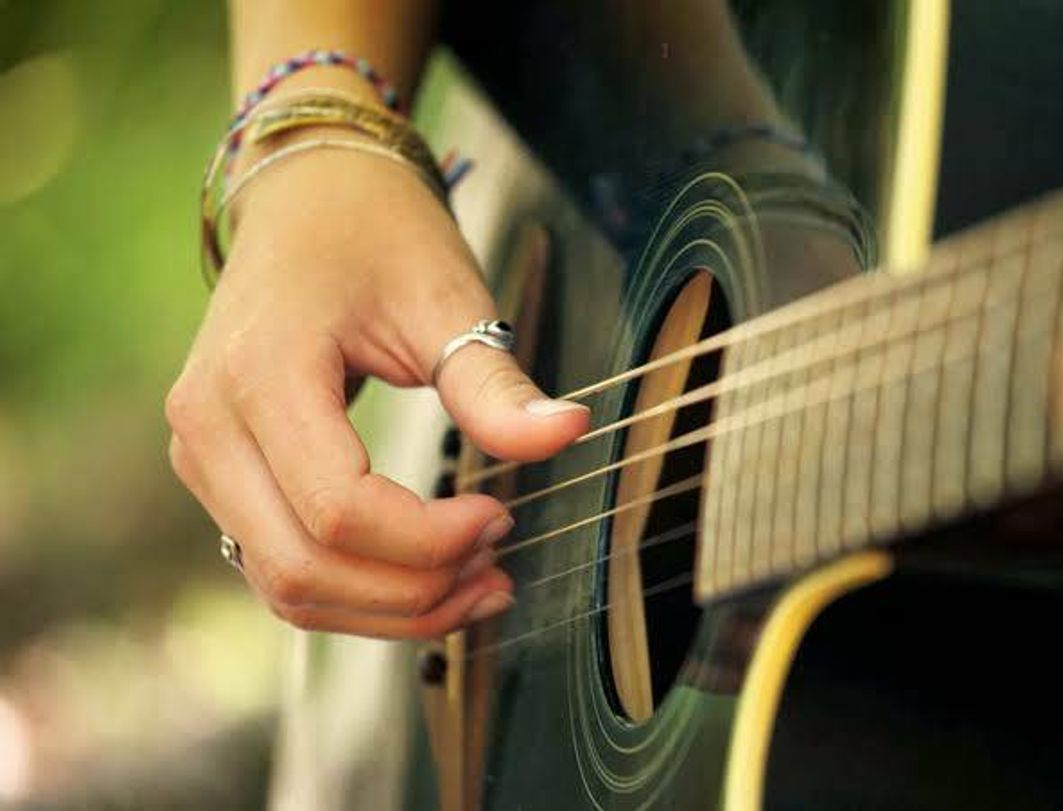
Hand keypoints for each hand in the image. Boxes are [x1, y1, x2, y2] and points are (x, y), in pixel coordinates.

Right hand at [166, 140, 588, 638]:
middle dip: (414, 590)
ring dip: (388, 607)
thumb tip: (570, 434)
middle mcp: (209, 427)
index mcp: (258, 374)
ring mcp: (203, 458)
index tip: (502, 516)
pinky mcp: (223, 476)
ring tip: (478, 583)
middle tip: (499, 564)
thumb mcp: (445, 298)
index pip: (339, 510)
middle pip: (303, 568)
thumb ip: (496, 384)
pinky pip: (281, 567)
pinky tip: (429, 576)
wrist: (306, 200)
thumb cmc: (375, 234)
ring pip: (286, 586)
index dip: (430, 540)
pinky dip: (357, 591)